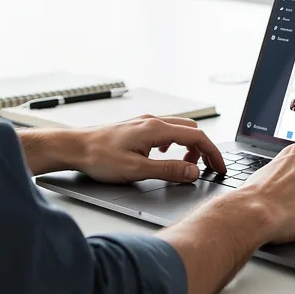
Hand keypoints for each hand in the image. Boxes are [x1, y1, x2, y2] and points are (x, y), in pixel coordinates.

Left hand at [73, 116, 226, 183]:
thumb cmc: (99, 157)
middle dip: (204, 150)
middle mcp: (152, 121)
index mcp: (156, 129)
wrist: (74, 148)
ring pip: (178, 130)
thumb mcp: (137, 170)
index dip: (212, 153)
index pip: (197, 137)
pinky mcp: (137, 128)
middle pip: (191, 131)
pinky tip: (164, 156)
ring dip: (189, 147)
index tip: (220, 168)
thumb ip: (168, 171)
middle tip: (209, 169)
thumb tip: (193, 172)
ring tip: (187, 166)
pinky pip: (165, 132)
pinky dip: (174, 144)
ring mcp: (144, 123)